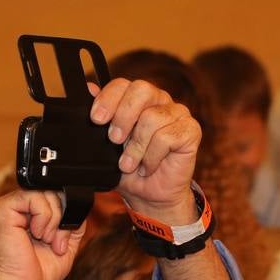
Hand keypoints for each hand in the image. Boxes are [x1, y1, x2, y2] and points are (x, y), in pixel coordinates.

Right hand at [0, 189, 85, 279]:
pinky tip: (35, 234)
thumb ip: (73, 223)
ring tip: (44, 240)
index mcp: (28, 213)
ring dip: (54, 220)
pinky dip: (44, 217)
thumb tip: (79, 206)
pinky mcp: (3, 208)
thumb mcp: (65, 243)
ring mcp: (8, 205)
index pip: (55, 196)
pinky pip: (35, 197)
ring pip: (47, 192)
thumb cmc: (36, 272)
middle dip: (62, 218)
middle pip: (53, 192)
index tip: (60, 241)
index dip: (66, 214)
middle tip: (54, 243)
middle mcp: (17, 207)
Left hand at [89, 79, 200, 223]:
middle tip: (114, 141)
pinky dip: (152, 157)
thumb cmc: (127, 168)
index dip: (108, 98)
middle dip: (122, 117)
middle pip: (141, 90)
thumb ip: (99, 117)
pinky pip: (167, 137)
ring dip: (136, 147)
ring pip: (152, 118)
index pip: (123, 84)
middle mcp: (158, 101)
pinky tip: (148, 167)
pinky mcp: (191, 130)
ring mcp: (177, 113)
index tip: (96, 119)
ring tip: (129, 164)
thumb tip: (88, 88)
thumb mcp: (104, 146)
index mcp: (136, 100)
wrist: (148, 195)